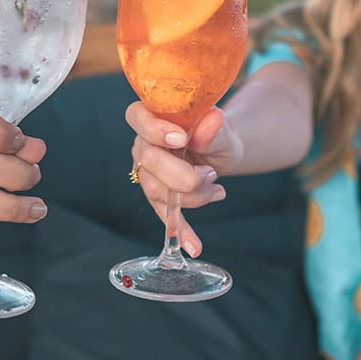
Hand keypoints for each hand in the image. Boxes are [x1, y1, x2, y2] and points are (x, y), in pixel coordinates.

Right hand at [125, 101, 242, 256]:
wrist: (221, 147)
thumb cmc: (217, 132)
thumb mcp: (222, 129)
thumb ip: (214, 128)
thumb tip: (213, 118)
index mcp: (153, 115)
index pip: (138, 117)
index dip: (155, 130)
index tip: (182, 138)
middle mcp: (144, 142)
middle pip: (149, 160)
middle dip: (182, 174)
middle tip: (211, 174)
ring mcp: (147, 169)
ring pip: (156, 189)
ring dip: (191, 196)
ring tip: (218, 191)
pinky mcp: (157, 193)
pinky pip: (163, 212)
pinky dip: (180, 230)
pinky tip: (193, 244)